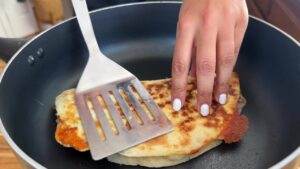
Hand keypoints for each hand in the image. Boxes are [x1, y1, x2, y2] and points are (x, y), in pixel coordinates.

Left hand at [171, 0, 247, 115]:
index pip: (180, 63)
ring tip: (220, 99)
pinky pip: (236, 50)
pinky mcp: (241, 23)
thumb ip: (188, 48)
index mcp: (186, 25)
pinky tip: (227, 79)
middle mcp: (206, 26)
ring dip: (222, 83)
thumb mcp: (185, 21)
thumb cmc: (196, 2)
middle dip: (203, 91)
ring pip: (225, 60)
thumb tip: (189, 76)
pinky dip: (231, 66)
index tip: (178, 103)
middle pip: (204, 65)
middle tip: (203, 109)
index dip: (179, 86)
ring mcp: (226, 24)